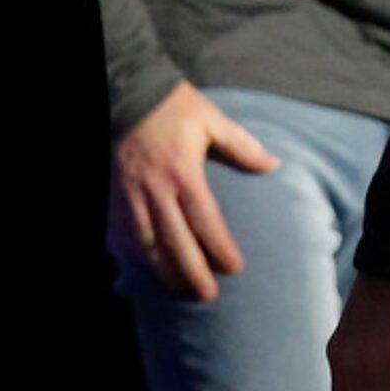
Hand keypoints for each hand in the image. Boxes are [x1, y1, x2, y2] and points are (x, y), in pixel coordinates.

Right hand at [109, 81, 276, 300]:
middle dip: (192, 272)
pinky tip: (148, 270)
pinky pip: (125, 234)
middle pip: (176, 241)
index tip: (234, 268)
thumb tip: (273, 165)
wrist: (131, 94)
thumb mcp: (213, 120)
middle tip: (208, 296)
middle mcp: (157, 190)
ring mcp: (132, 196)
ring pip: (148, 244)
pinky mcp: (115, 196)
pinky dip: (137, 255)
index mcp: (184, 172)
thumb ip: (242, 146)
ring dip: (164, 271)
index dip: (219, 247)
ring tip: (180, 290)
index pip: (204, 220)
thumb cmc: (176, 107)